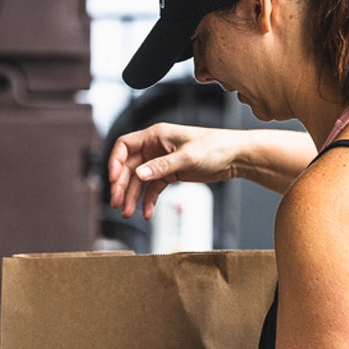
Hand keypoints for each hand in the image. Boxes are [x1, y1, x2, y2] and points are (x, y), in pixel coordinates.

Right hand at [109, 122, 245, 218]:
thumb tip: (139, 174)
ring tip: (128, 213)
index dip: (115, 162)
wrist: (235, 157)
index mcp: (155, 135)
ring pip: (139, 180)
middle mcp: (155, 147)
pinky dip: (148, 200)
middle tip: (118, 204)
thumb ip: (162, 166)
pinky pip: (153, 188)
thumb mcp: (187, 157)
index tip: (113, 180)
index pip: (124, 146)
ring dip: (133, 196)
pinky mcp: (170, 174)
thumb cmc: (215, 147)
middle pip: (128, 166)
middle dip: (122, 185)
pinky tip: (147, 213)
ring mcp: (161, 161)